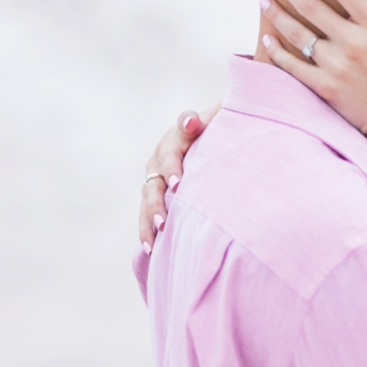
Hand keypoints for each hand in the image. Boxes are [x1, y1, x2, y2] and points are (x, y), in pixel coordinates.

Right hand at [139, 108, 215, 251]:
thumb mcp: (219, 117)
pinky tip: (150, 249)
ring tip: (153, 241)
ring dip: (149, 220)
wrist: (212, 136)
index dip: (171, 167)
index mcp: (176, 137)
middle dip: (157, 202)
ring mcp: (155, 176)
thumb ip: (210, 116)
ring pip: (147, 198)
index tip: (178, 184)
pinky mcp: (154, 194)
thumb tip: (191, 124)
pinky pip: (146, 213)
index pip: (170, 152)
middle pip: (154, 180)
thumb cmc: (220, 128)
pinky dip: (146, 231)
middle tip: (163, 220)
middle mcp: (160, 157)